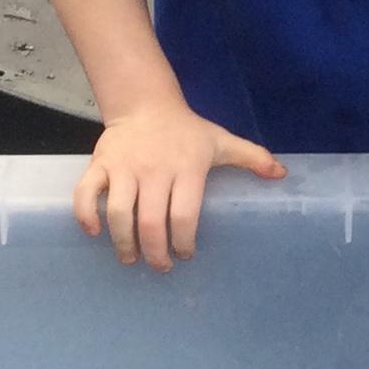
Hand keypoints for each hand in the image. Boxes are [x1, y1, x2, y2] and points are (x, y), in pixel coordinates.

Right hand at [75, 103, 285, 271]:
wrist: (146, 103)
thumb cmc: (186, 130)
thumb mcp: (220, 141)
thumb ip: (251, 157)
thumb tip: (282, 174)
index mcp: (186, 167)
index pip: (184, 214)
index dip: (184, 241)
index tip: (186, 254)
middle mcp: (154, 169)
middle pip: (152, 221)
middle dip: (155, 252)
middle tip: (160, 265)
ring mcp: (123, 167)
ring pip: (119, 213)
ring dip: (124, 242)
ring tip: (131, 257)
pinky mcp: (100, 164)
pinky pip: (86, 193)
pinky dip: (86, 216)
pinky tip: (94, 234)